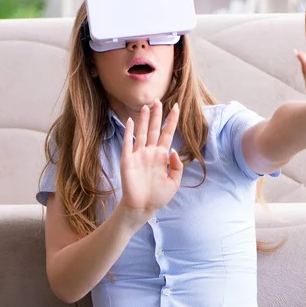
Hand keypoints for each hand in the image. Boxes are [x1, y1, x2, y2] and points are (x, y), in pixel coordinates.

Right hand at [119, 99, 182, 217]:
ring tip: (147, 106)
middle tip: (158, 99)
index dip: (172, 121)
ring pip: (142, 132)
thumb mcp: (174, 183)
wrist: (142, 207)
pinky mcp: (128, 160)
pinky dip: (129, 132)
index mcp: (162, 157)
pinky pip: (128, 143)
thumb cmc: (158, 197)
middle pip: (155, 129)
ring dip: (144, 119)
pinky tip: (130, 120)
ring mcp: (139, 155)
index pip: (168, 134)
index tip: (176, 107)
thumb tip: (174, 150)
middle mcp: (150, 153)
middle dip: (157, 115)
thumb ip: (177, 167)